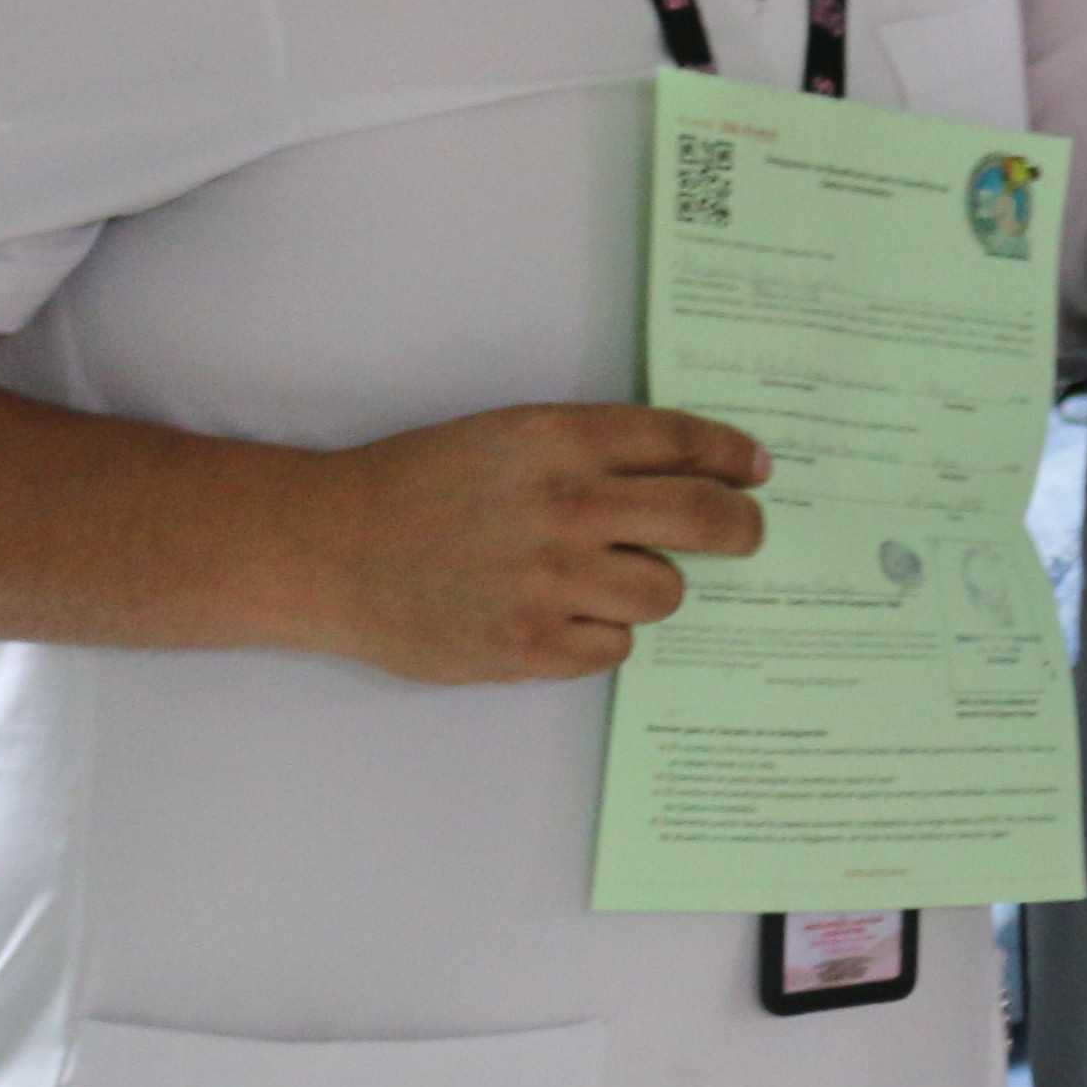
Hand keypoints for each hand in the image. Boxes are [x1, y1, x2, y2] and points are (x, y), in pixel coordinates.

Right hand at [288, 405, 772, 684]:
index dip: (733, 456)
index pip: (683, 443)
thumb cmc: (420, 485)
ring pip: (665, 592)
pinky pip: (616, 648)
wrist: (329, 548)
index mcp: (562, 442)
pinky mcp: (530, 645)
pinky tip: (561, 618)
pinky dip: (602, 635)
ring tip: (606, 581)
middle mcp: (567, 507)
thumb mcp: (509, 438)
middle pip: (703, 520)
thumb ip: (594, 452)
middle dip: (742, 529)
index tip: (758, 470)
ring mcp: (550, 580)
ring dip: (653, 587)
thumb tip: (693, 475)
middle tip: (748, 535)